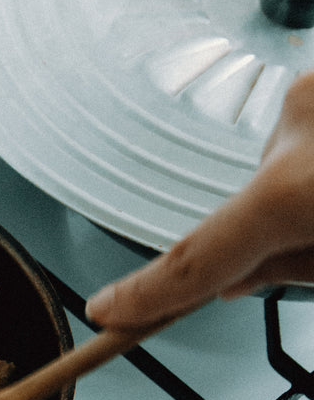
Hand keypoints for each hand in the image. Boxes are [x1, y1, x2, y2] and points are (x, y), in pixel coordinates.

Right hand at [86, 72, 313, 328]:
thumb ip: (295, 270)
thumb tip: (242, 281)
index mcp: (296, 188)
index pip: (198, 260)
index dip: (145, 293)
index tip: (107, 309)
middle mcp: (295, 121)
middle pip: (252, 204)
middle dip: (276, 232)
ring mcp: (310, 90)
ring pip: (285, 166)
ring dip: (308, 189)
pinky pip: (308, 132)